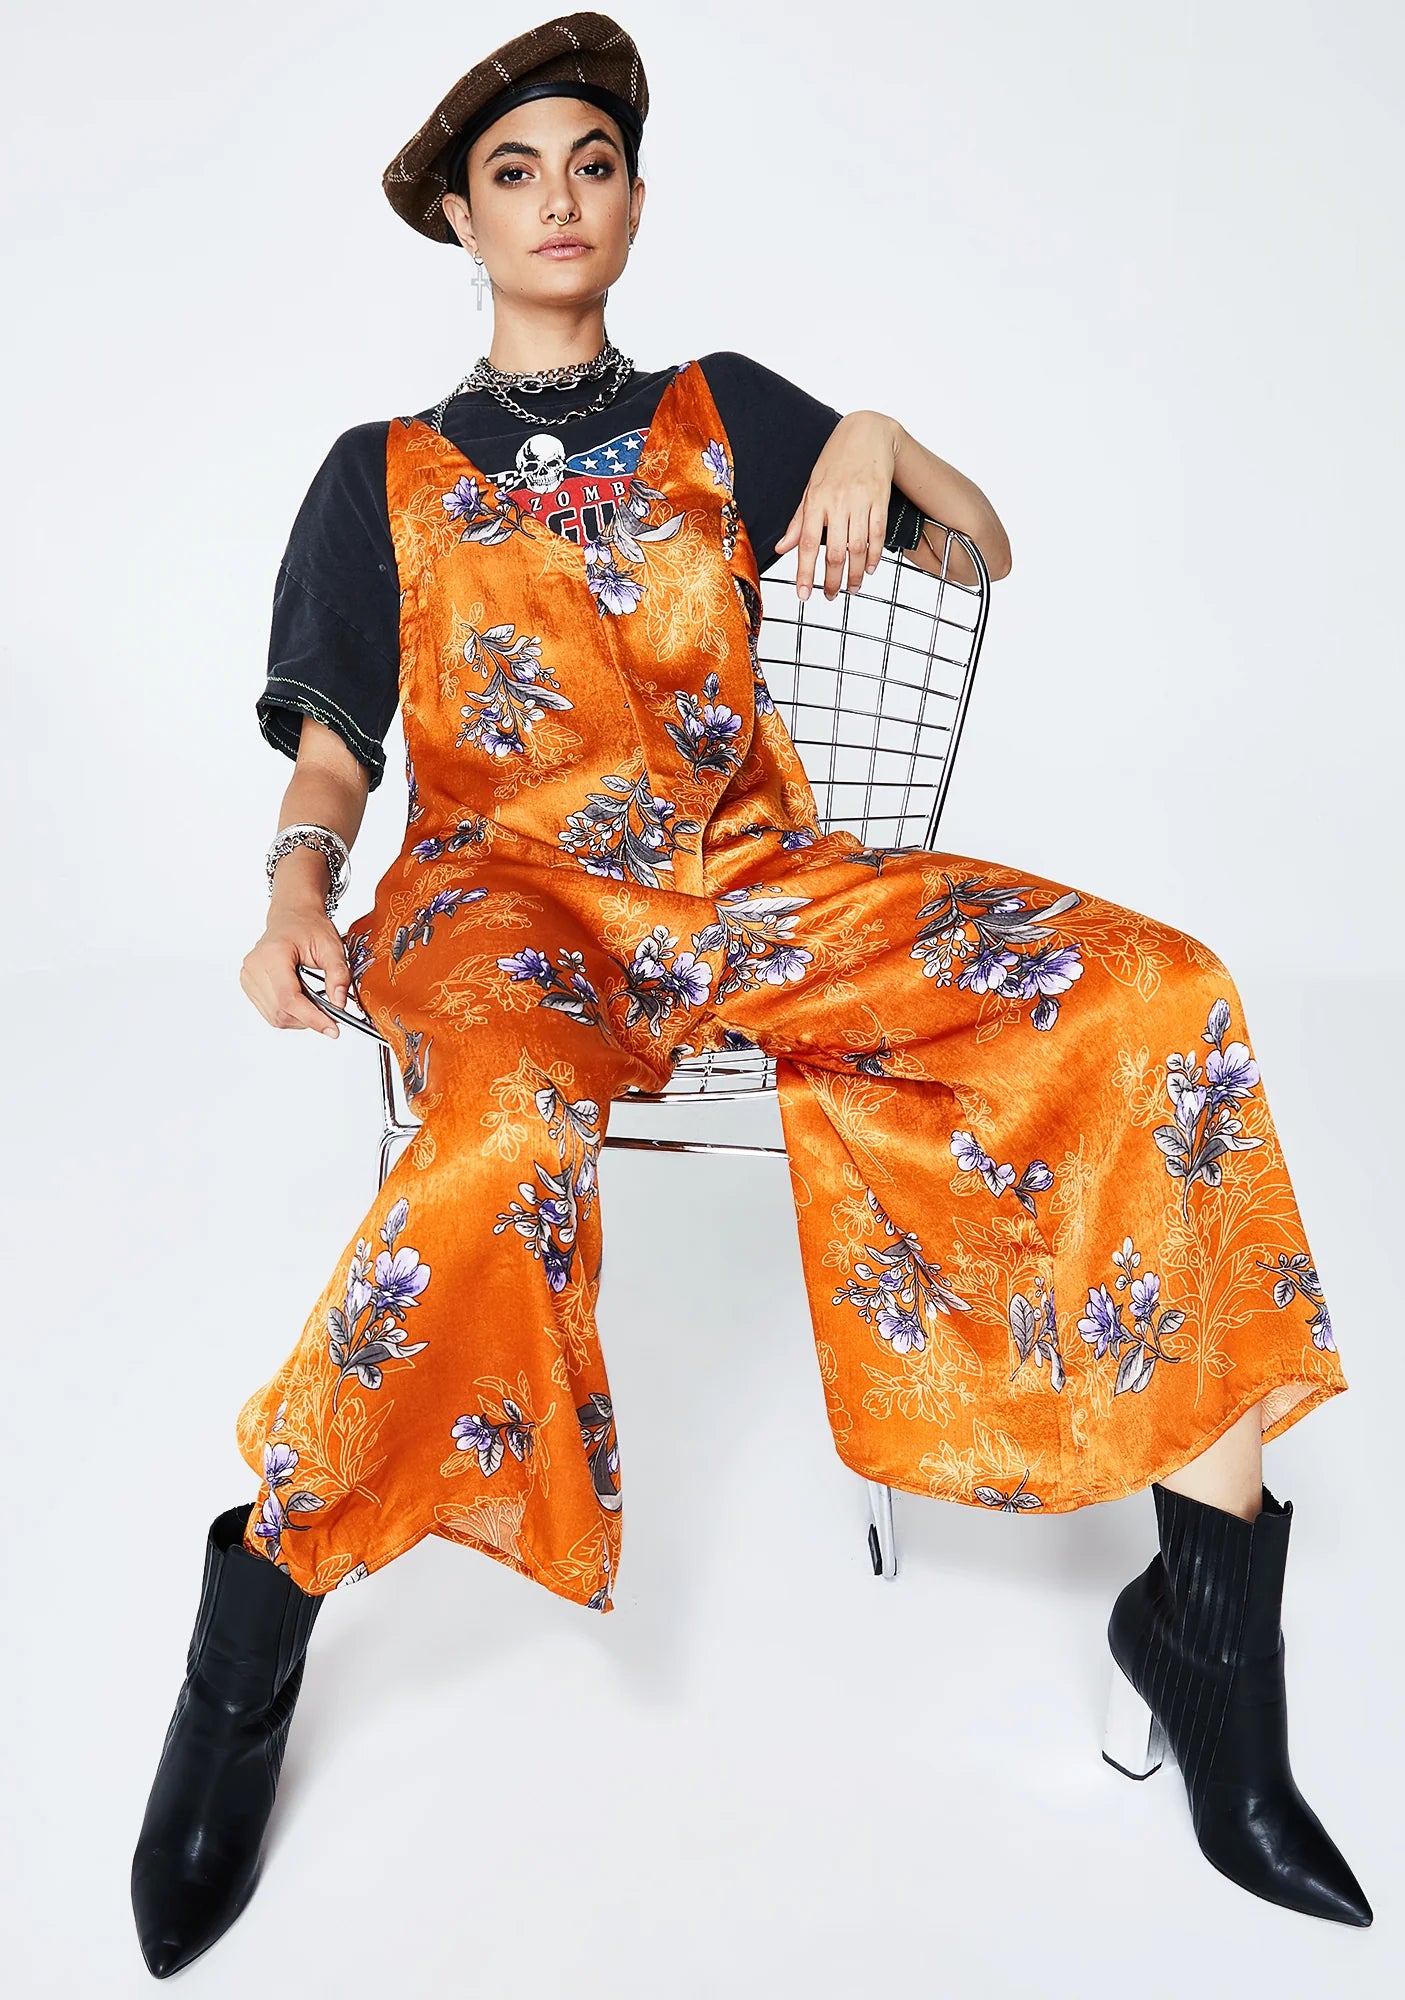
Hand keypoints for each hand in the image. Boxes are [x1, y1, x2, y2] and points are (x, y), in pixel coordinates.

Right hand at [240, 902, 351, 1038]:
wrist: (292, 915)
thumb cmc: (309, 926)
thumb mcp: (332, 947)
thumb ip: (338, 976)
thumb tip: (339, 1004)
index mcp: (273, 954)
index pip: (289, 998)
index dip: (312, 1017)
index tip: (332, 1029)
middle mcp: (254, 966)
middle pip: (281, 1011)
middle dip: (309, 1018)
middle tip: (332, 1013)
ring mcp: (248, 976)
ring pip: (275, 1017)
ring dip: (300, 1018)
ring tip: (316, 1001)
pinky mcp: (248, 984)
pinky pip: (270, 1012)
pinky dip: (290, 1013)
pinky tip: (302, 999)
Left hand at [774, 411, 901, 600]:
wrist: (867, 432)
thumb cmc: (836, 460)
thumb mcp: (811, 487)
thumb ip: (799, 521)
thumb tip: (782, 547)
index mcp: (817, 500)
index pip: (808, 543)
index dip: (805, 572)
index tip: (804, 594)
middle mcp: (838, 502)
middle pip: (836, 552)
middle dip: (833, 580)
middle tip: (831, 597)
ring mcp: (861, 501)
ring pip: (859, 547)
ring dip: (855, 574)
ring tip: (852, 589)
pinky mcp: (880, 499)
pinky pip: (878, 533)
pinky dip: (875, 555)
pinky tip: (869, 569)